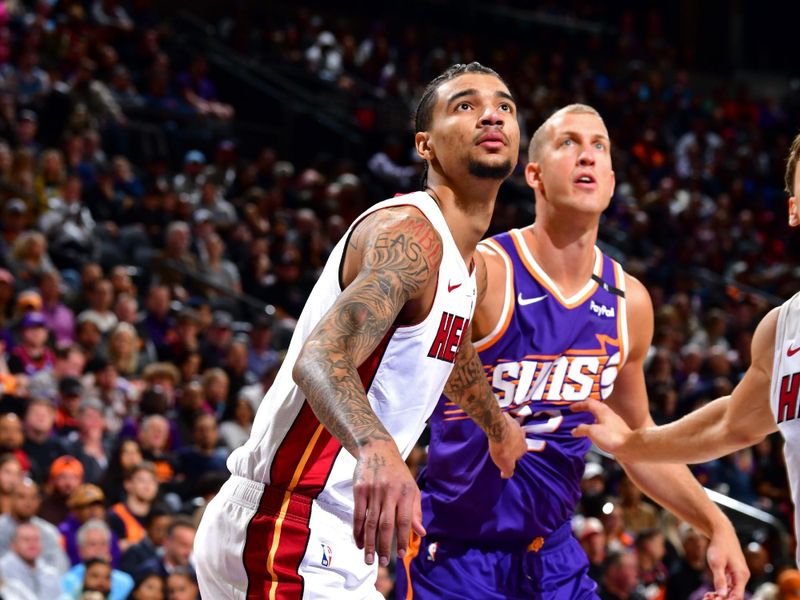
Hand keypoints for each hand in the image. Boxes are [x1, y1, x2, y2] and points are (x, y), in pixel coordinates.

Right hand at [352, 440, 425, 566]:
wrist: (378, 449)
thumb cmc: (398, 473)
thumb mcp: (411, 488)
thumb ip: (415, 511)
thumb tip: (421, 533)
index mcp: (405, 492)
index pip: (404, 521)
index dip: (403, 539)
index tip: (402, 555)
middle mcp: (390, 492)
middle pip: (386, 524)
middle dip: (384, 545)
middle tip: (383, 562)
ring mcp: (373, 490)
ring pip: (370, 521)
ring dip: (369, 542)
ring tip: (369, 559)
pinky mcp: (360, 489)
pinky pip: (358, 514)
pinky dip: (358, 531)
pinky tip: (359, 543)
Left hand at [489, 412, 526, 477]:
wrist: (498, 431)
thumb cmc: (503, 449)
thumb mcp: (506, 465)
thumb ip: (508, 472)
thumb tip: (505, 475)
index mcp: (524, 448)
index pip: (519, 453)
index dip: (511, 455)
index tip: (503, 455)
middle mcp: (523, 436)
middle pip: (516, 441)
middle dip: (510, 443)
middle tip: (500, 445)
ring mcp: (516, 425)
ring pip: (512, 431)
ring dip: (506, 433)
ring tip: (496, 436)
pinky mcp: (508, 417)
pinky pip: (505, 422)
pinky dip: (501, 425)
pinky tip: (494, 427)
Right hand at [570, 400, 636, 460]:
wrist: (631, 448)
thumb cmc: (613, 438)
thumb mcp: (592, 432)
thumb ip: (582, 429)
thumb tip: (575, 430)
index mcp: (602, 411)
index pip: (589, 403)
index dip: (579, 405)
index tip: (572, 407)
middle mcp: (609, 414)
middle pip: (596, 407)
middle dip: (586, 407)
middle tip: (579, 409)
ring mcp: (614, 423)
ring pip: (601, 415)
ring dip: (592, 416)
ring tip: (586, 421)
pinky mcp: (617, 431)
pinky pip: (604, 424)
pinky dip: (597, 425)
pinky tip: (596, 432)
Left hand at [704, 522, 748, 598]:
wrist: (722, 532)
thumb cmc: (719, 546)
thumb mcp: (716, 563)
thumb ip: (720, 579)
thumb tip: (722, 595)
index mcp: (741, 576)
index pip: (737, 596)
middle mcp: (742, 577)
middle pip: (734, 595)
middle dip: (721, 599)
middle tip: (706, 599)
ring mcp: (738, 575)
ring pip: (731, 592)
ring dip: (720, 597)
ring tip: (706, 597)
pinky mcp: (733, 573)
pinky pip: (729, 586)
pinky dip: (720, 590)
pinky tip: (710, 593)